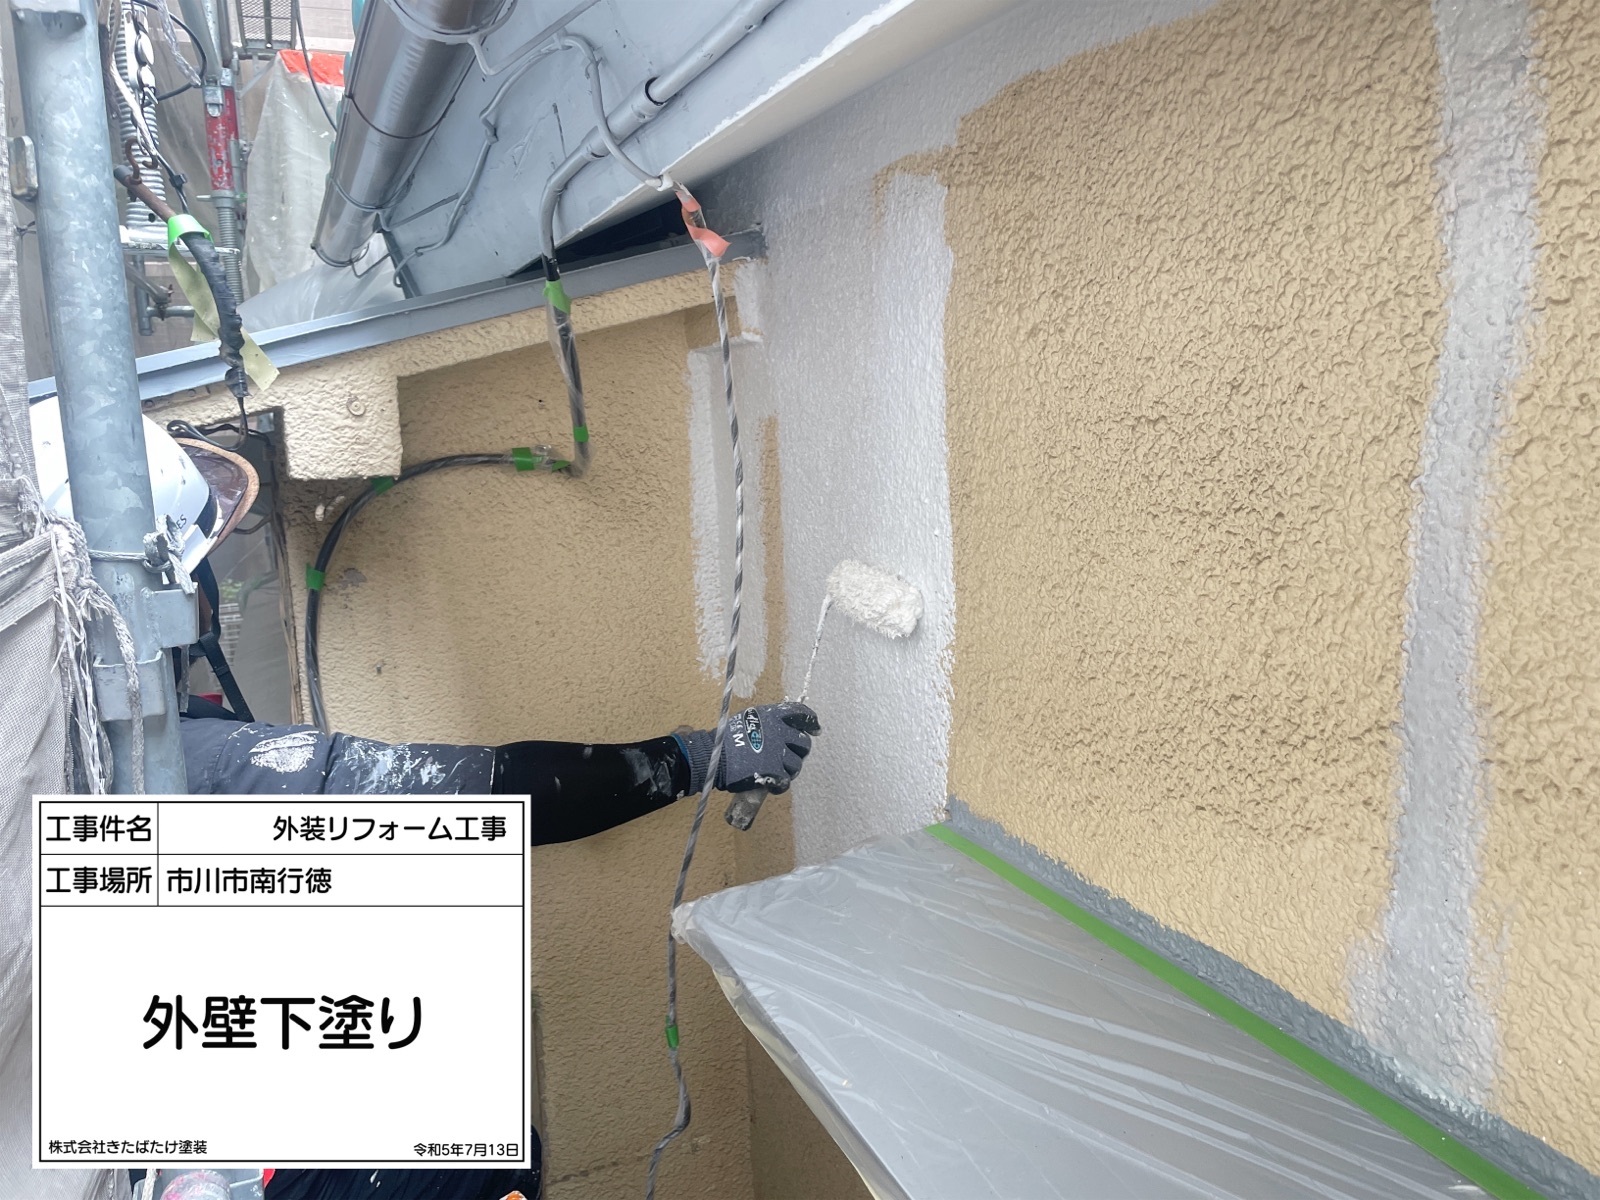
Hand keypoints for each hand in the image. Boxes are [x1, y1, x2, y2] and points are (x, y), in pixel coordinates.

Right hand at [677, 702, 820, 795]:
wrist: (714, 756)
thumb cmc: (726, 739)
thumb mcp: (748, 720)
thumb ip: (767, 723)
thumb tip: (784, 730)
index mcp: (772, 716)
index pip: (800, 713)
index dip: (811, 721)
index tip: (816, 730)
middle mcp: (779, 732)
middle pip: (804, 742)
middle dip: (800, 751)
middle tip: (789, 757)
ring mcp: (777, 753)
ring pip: (797, 764)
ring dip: (790, 770)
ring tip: (778, 772)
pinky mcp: (773, 772)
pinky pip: (786, 782)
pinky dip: (780, 785)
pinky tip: (773, 785)